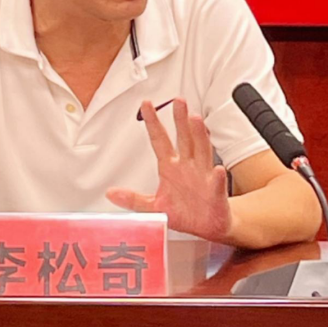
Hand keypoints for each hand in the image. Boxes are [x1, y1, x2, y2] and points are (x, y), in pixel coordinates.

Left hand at [107, 98, 230, 242]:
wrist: (209, 225)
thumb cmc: (185, 211)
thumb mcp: (155, 206)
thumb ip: (133, 199)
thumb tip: (111, 194)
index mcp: (171, 167)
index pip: (160, 140)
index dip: (153, 122)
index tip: (146, 105)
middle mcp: (188, 166)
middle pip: (184, 138)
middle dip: (181, 120)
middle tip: (178, 101)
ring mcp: (203, 177)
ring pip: (201, 151)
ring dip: (199, 136)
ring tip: (195, 120)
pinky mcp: (216, 193)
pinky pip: (216, 183)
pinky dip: (217, 177)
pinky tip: (216, 169)